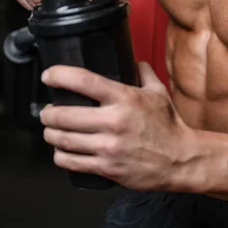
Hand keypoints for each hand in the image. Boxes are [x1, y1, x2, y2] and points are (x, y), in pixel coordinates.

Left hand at [39, 62, 192, 191]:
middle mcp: (113, 121)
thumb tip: (133, 60)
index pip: (83, 81)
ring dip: (50, 134)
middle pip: (62, 114)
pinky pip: (70, 162)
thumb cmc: (169, 126)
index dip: (59, 76)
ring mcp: (108, 146)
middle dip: (47, 113)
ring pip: (62, 139)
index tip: (49, 76)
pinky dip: (60, 156)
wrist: (180, 159)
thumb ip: (143, 73)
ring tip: (51, 130)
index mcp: (124, 98)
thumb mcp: (159, 93)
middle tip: (47, 111)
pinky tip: (61, 151)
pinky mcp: (106, 167)